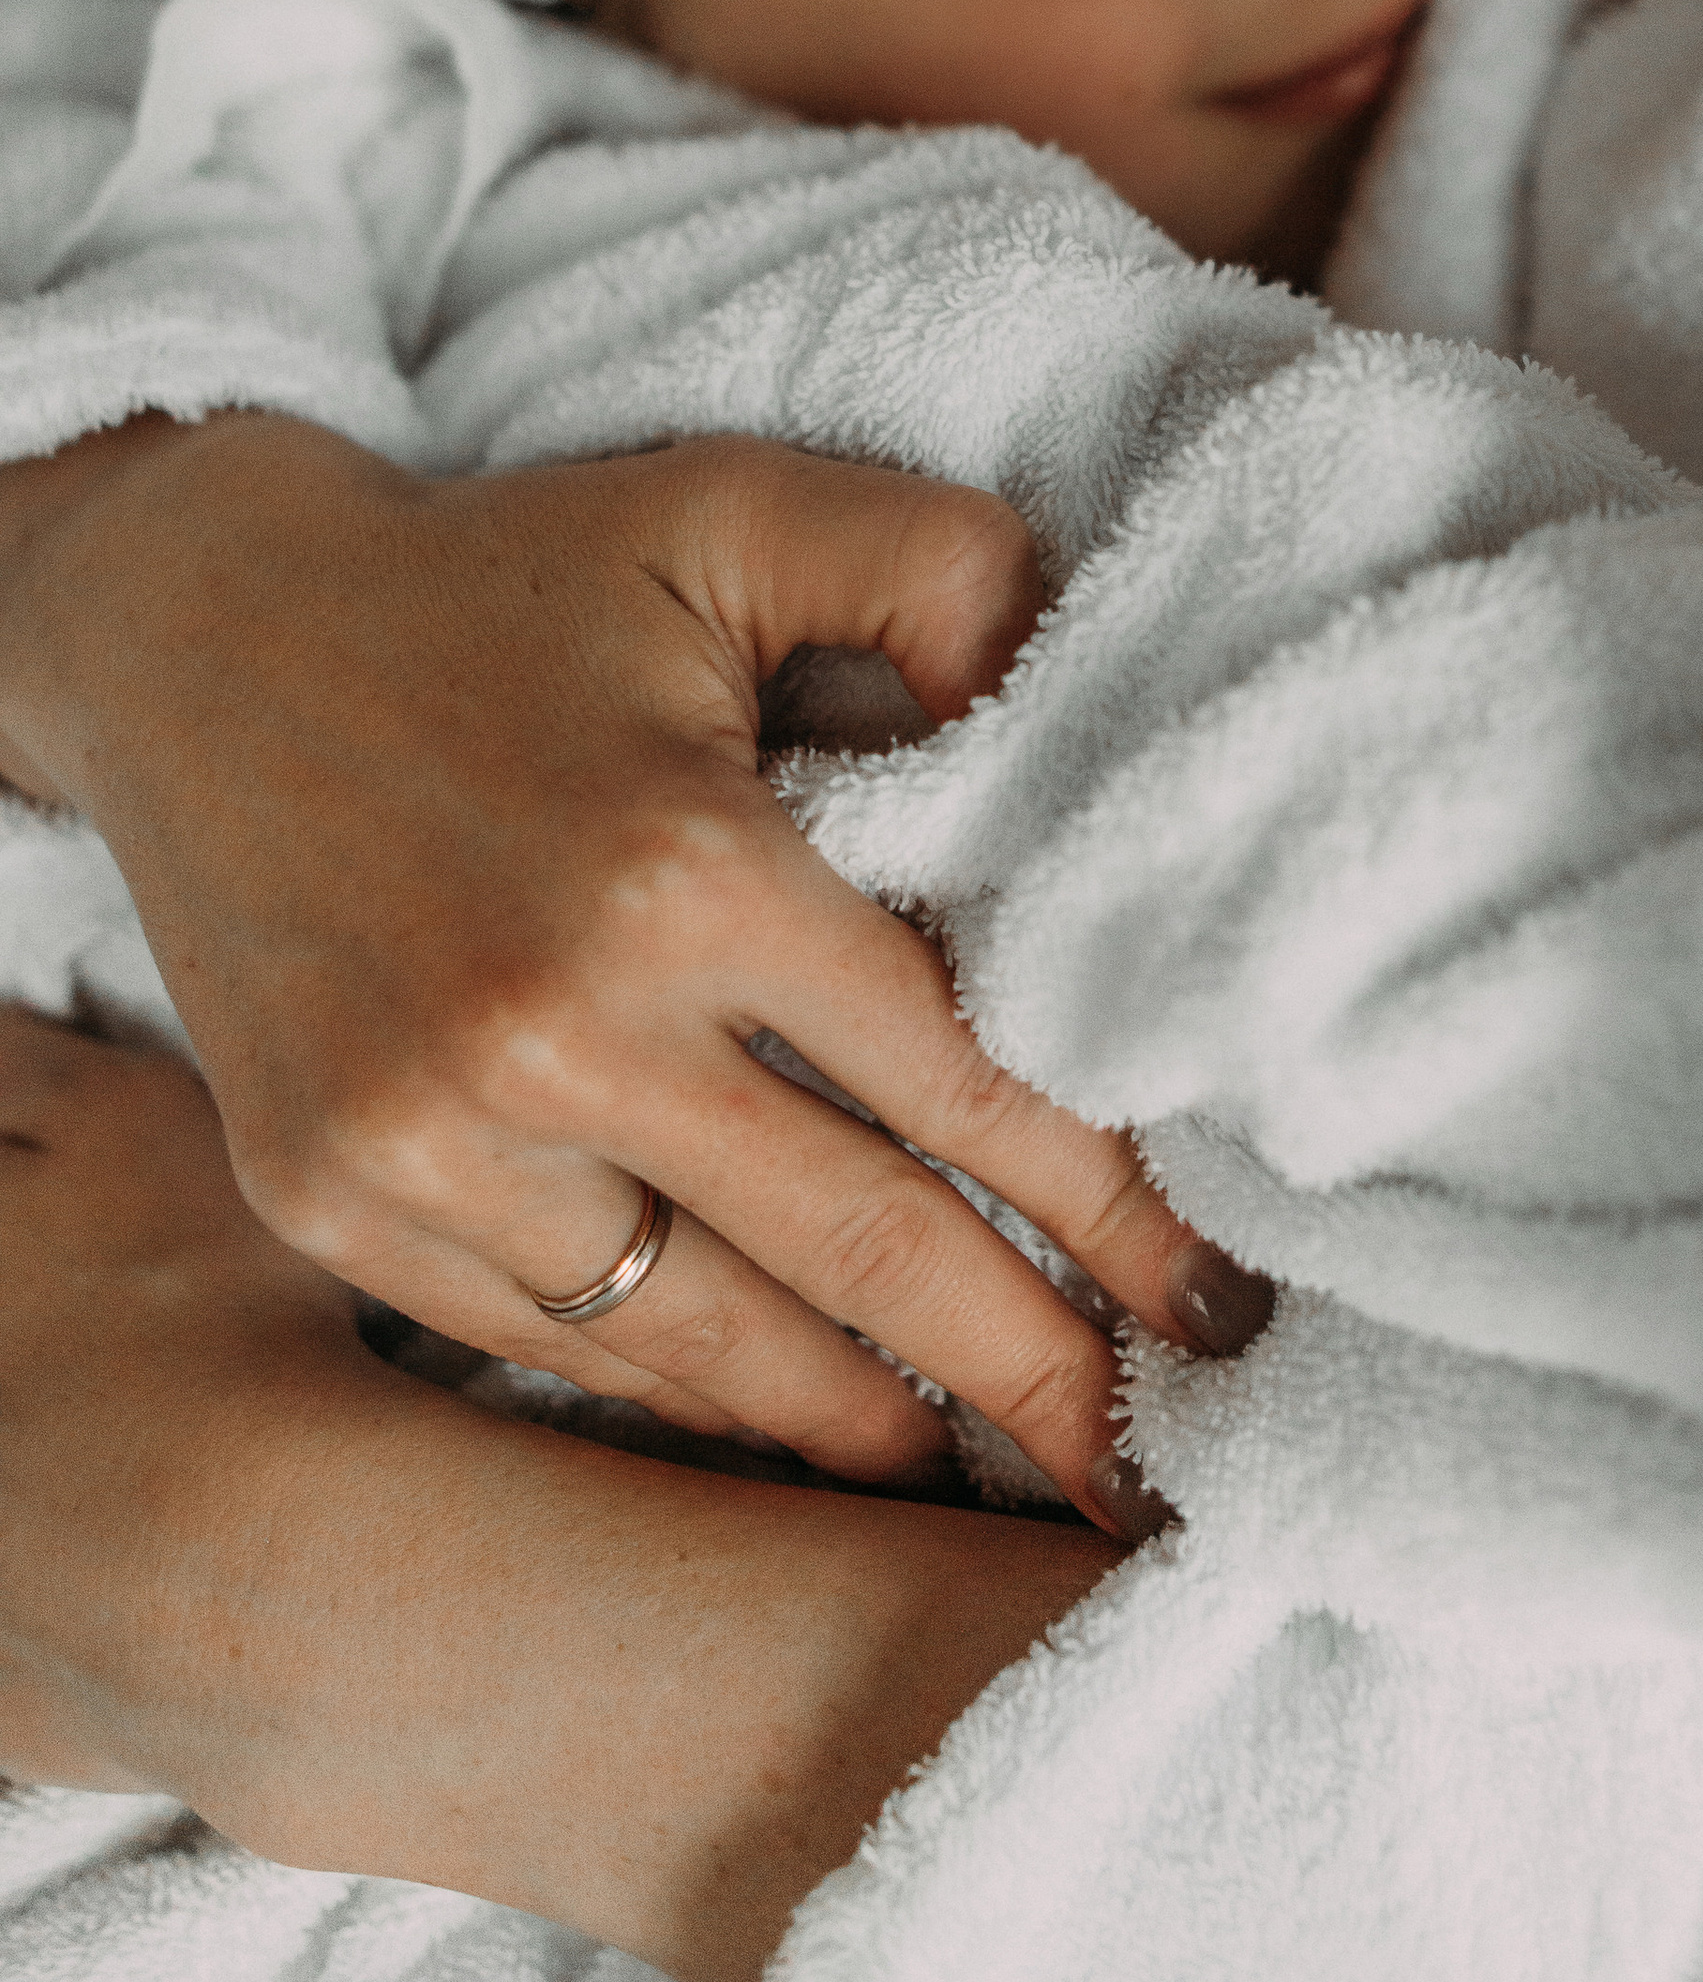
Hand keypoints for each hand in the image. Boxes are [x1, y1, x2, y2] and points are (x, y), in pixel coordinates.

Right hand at [0, 416, 1270, 1525]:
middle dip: (1032, 1373)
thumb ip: (939, 572)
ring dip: (872, 1424)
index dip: (1113, 1205)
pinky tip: (795, 1418)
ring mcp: (425, 1138)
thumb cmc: (507, 574)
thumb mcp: (737, 507)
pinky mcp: (331, 1196)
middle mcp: (551, 1032)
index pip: (963, 1081)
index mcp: (683, 869)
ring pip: (708, 1338)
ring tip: (998, 1474)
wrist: (201, 635)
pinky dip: (691, 1395)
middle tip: (1150, 1465)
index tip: (1221, 1300)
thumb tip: (1092, 708)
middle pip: (862, 1250)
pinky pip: (552, 1339)